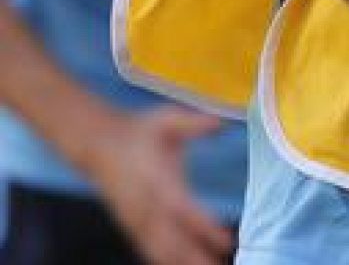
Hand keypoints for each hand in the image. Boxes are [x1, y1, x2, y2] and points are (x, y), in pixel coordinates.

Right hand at [89, 106, 232, 264]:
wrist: (100, 145)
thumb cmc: (140, 131)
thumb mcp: (167, 120)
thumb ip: (194, 123)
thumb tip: (221, 121)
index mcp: (158, 182)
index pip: (184, 211)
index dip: (205, 228)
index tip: (227, 240)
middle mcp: (146, 208)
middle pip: (173, 242)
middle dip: (197, 258)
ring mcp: (137, 222)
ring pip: (161, 253)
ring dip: (184, 263)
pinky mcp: (132, 228)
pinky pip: (150, 251)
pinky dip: (166, 262)